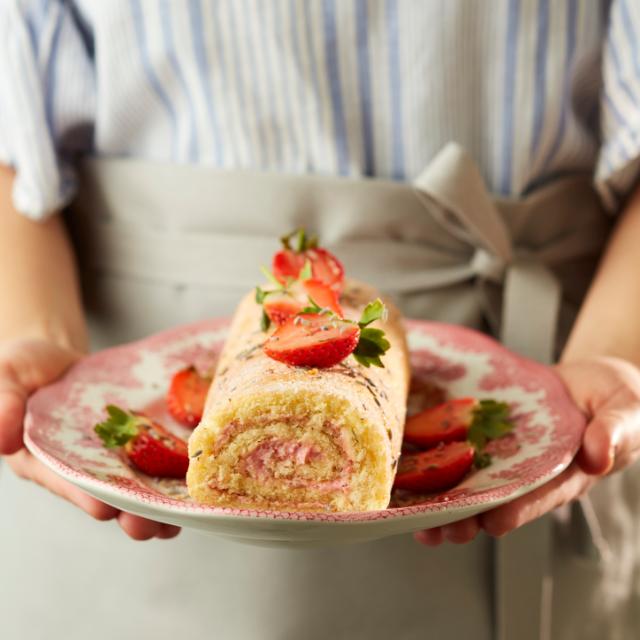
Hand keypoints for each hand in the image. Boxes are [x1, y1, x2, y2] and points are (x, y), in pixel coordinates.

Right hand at [0, 338, 180, 540]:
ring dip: (161, 503)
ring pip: (138, 488)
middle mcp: (81, 467)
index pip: (66, 484)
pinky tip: (197, 477)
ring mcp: (111, 458)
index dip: (85, 497)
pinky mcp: (136, 442)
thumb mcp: (6, 379)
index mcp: (44, 460)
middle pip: (109, 497)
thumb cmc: (23, 370)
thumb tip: (3, 439)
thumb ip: (2, 405)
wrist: (56, 359)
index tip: (105, 509)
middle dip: (132, 513)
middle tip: (155, 524)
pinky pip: (157, 459)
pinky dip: (176, 469)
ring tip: (184, 513)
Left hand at [414, 356, 639, 545]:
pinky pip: (460, 453)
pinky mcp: (487, 439)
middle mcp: (530, 473)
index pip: (539, 497)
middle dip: (467, 518)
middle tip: (439, 531)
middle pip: (496, 501)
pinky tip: (409, 471)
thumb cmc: (614, 399)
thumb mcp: (625, 410)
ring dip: (443, 502)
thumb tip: (599, 454)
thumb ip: (616, 430)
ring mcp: (505, 458)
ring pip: (471, 485)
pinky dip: (435, 463)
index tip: (493, 521)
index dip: (516, 509)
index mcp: (565, 474)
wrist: (588, 383)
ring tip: (414, 517)